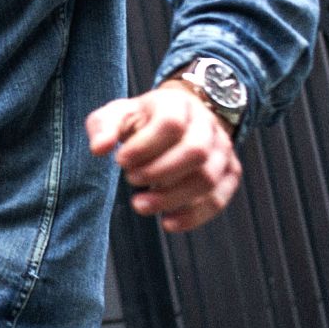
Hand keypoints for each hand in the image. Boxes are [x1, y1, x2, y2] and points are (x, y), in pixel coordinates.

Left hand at [85, 82, 240, 232]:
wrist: (176, 120)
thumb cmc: (141, 120)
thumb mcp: (117, 115)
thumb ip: (103, 128)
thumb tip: (99, 149)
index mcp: (178, 104)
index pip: (171, 124)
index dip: (144, 146)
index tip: (120, 160)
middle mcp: (207, 125)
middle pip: (196, 152)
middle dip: (159, 172)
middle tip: (130, 179)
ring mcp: (222, 149)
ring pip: (208, 179)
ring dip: (172, 198)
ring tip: (140, 204)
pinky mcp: (230, 172)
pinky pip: (219, 199)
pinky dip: (194, 216)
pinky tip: (167, 222)